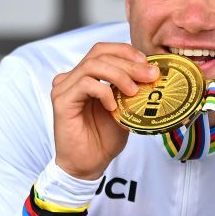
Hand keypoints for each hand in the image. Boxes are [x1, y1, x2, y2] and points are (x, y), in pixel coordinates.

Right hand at [51, 42, 158, 179]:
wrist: (88, 165)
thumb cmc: (103, 139)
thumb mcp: (125, 109)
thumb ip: (132, 90)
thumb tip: (153, 74)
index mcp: (85, 76)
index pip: (103, 50)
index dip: (126, 51)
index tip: (148, 64)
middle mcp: (72, 78)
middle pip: (100, 54)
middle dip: (129, 63)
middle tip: (150, 74)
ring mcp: (64, 88)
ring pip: (93, 65)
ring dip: (119, 75)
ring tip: (134, 91)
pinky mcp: (61, 101)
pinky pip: (85, 84)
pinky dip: (104, 92)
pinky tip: (113, 107)